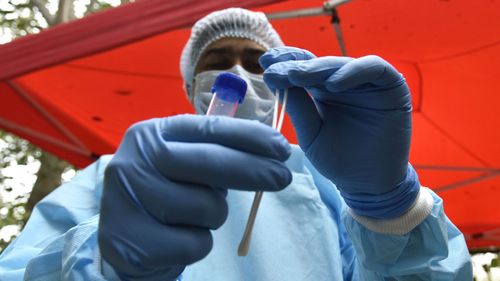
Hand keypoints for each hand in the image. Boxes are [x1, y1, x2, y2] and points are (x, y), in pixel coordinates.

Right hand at [98, 115, 291, 279]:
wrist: (123, 243)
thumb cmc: (165, 196)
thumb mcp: (182, 165)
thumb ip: (214, 152)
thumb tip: (270, 150)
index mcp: (150, 134)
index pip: (209, 128)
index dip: (250, 137)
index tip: (282, 147)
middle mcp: (133, 161)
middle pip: (209, 162)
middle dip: (253, 170)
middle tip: (282, 178)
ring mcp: (126, 201)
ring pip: (206, 207)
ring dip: (214, 215)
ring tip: (195, 217)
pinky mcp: (130, 242)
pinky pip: (194, 243)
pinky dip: (198, 243)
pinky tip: (179, 238)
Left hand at [260, 47, 418, 217]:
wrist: (367, 184)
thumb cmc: (338, 159)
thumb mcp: (310, 132)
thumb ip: (297, 106)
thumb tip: (272, 76)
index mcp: (324, 90)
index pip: (304, 67)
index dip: (286, 62)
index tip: (265, 63)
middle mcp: (345, 82)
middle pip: (320, 63)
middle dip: (296, 65)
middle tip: (276, 70)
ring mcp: (368, 83)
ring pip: (343, 63)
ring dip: (319, 68)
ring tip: (297, 76)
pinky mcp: (391, 86)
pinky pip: (374, 69)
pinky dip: (353, 72)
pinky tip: (333, 85)